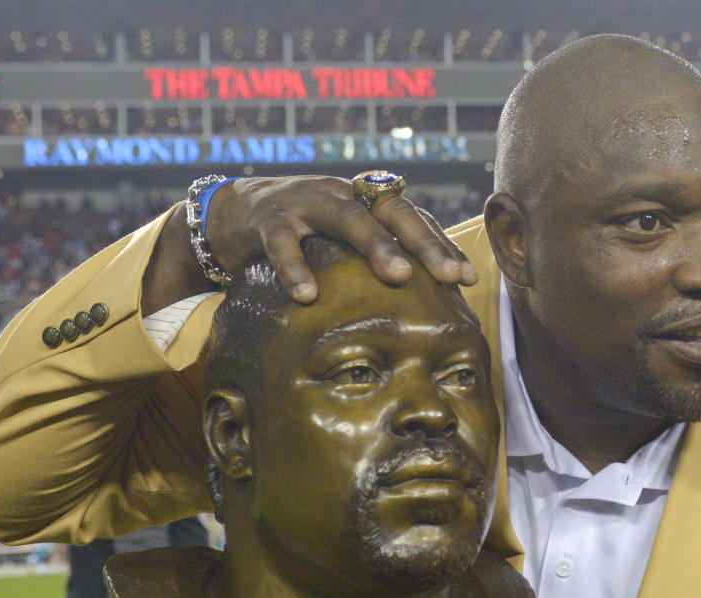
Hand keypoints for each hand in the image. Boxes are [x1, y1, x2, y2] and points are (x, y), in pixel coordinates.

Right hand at [205, 176, 478, 303]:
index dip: (442, 245)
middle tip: (451, 276)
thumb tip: (422, 301)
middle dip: (425, 244)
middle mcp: (343, 194)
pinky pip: (283, 242)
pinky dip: (295, 267)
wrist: (231, 214)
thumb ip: (376, 259)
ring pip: (348, 219)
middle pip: (392, 213)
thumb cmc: (301, 236)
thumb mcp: (342, 243)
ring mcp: (306, 202)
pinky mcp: (269, 218)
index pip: (413, 219)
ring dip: (377, 247)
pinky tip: (307, 296)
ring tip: (400, 276)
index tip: (469, 279)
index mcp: (365, 201)